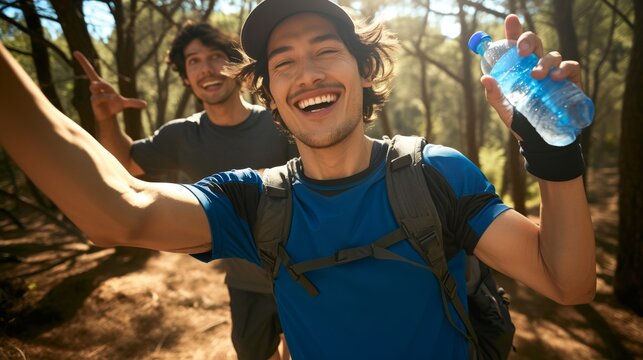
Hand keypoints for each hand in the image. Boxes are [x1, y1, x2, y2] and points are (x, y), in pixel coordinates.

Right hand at [73, 51, 146, 122]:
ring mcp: (94, 95)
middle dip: (103, 85)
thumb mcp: (124, 103)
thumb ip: (133, 102)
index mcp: (100, 84)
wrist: (109, 116)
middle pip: (97, 81)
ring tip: (114, 99)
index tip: (75, 52)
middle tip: (114, 95)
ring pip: (97, 90)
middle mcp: (95, 88)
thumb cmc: (114, 106)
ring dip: (107, 94)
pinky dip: (107, 98)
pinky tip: (113, 101)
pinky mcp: (93, 102)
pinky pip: (99, 98)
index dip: (83, 61)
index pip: (89, 70)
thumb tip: (146, 104)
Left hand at [479, 14, 583, 139]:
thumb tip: (485, 78)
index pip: (516, 46)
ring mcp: (554, 73)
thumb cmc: (521, 123)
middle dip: (528, 40)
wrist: (541, 141)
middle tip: (520, 52)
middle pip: (535, 43)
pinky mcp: (570, 82)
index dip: (514, 31)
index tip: (511, 20)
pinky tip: (556, 76)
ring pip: (552, 54)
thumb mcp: (505, 110)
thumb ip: (495, 96)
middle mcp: (537, 67)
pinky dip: (565, 67)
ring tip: (537, 75)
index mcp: (519, 70)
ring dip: (545, 60)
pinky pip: (571, 66)